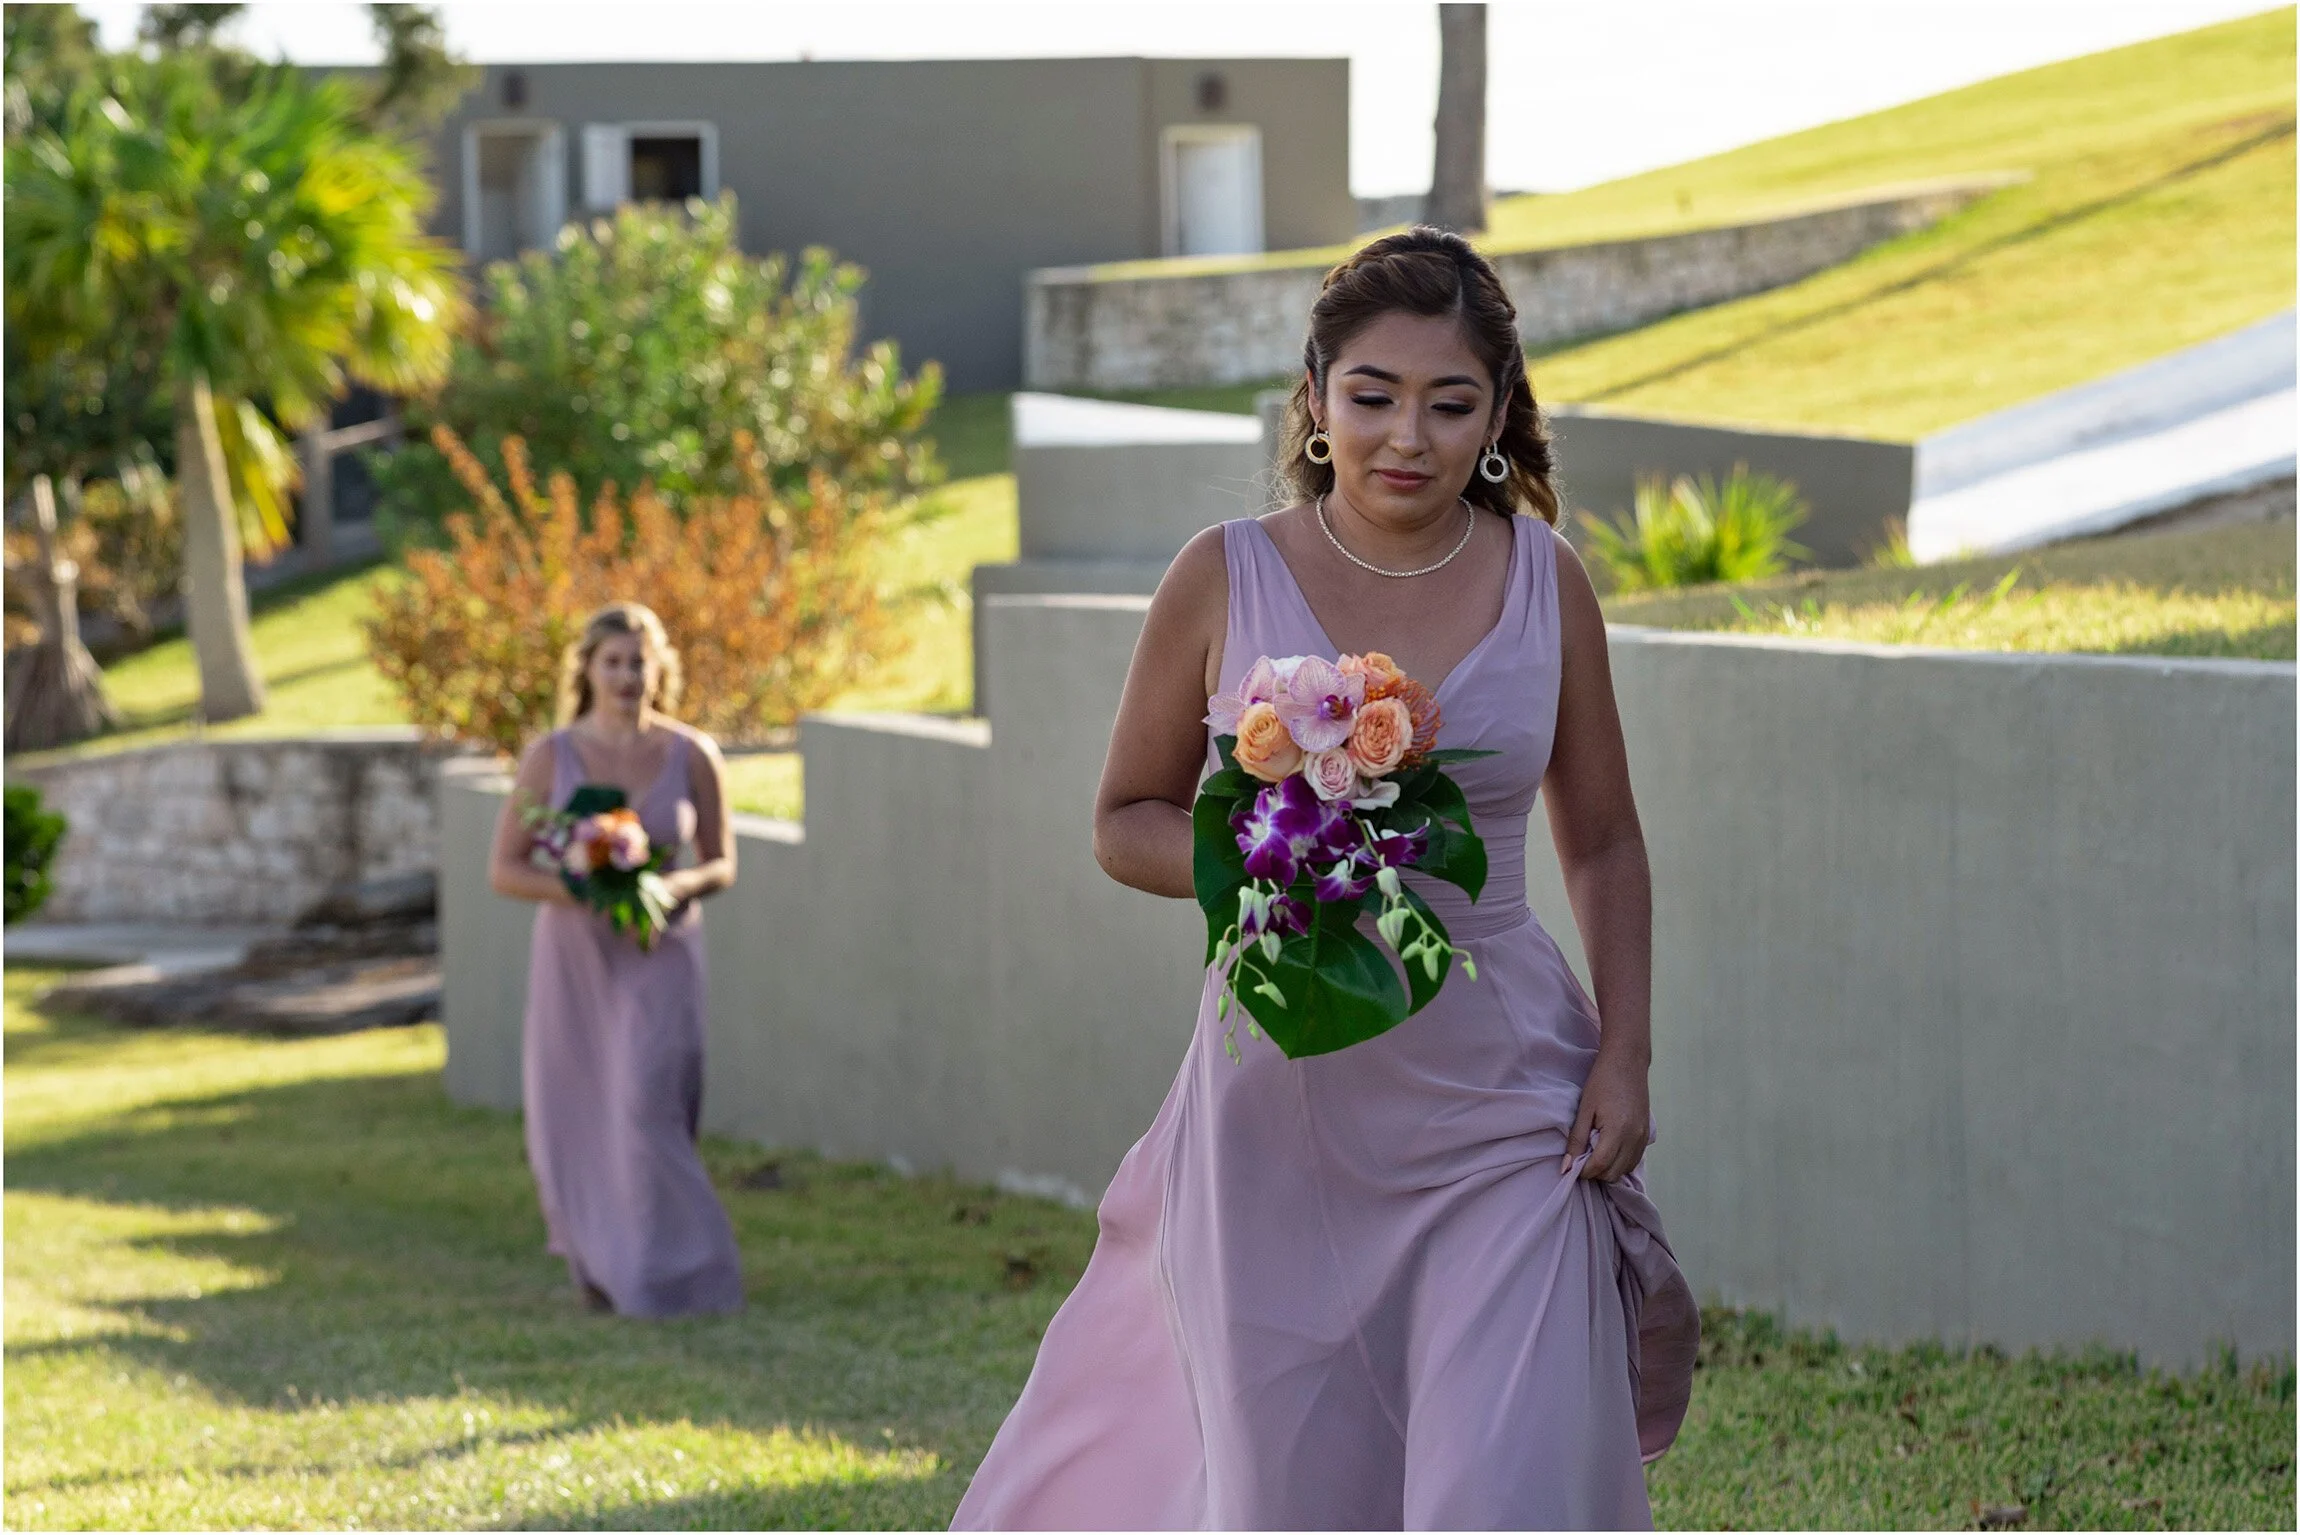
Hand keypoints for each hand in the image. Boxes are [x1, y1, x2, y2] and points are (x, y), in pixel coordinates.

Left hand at [1562, 1049, 1651, 1182]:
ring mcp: (1643, 1138)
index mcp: (1617, 1131)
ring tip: (1594, 1151)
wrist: (1627, 1062)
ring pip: (1624, 1170)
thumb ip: (1576, 1141)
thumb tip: (1566, 1168)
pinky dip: (1620, 1162)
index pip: (1600, 1166)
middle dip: (1595, 1172)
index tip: (1572, 1165)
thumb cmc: (1602, 1082)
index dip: (1583, 1171)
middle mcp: (1634, 1138)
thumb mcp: (1584, 1110)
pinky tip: (1608, 1148)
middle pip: (1613, 1174)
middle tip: (1582, 1157)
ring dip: (1608, 1168)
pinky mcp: (1646, 1135)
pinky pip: (1633, 1160)